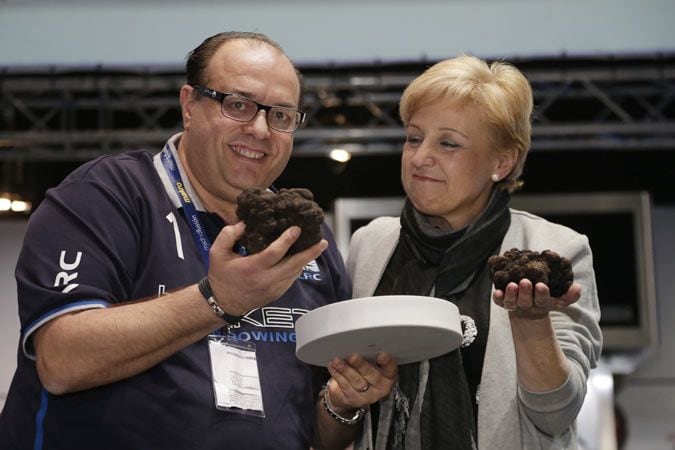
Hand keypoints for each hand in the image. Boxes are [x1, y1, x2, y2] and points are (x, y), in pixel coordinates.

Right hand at [207, 222, 327, 314]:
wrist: (224, 302)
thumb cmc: (221, 275)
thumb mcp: (217, 253)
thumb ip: (228, 235)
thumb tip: (244, 224)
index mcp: (252, 268)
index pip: (274, 253)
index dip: (287, 240)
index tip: (297, 229)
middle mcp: (266, 279)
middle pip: (294, 265)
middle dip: (310, 253)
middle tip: (322, 241)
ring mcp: (274, 288)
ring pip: (295, 272)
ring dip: (307, 259)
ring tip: (317, 246)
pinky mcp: (278, 293)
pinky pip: (292, 278)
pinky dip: (298, 267)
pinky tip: (303, 257)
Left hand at [325, 352, 397, 413]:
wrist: (347, 392)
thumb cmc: (361, 372)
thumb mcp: (369, 364)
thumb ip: (369, 356)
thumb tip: (359, 343)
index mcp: (387, 376)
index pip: (390, 369)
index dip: (387, 362)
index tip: (381, 355)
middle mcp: (379, 388)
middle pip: (371, 375)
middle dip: (361, 365)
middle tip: (353, 356)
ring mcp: (367, 396)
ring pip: (357, 381)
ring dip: (345, 369)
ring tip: (337, 361)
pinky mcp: (353, 399)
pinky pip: (345, 386)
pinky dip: (337, 374)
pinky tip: (332, 366)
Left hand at [493, 279, 581, 317]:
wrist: (528, 311)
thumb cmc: (545, 299)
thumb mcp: (559, 299)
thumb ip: (570, 295)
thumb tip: (578, 288)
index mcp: (541, 303)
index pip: (542, 301)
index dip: (541, 294)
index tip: (541, 286)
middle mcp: (527, 305)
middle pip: (526, 301)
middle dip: (525, 292)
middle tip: (525, 282)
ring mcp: (514, 304)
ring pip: (511, 302)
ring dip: (511, 294)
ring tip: (512, 285)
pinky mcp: (503, 302)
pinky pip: (499, 302)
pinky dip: (497, 298)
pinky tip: (496, 292)